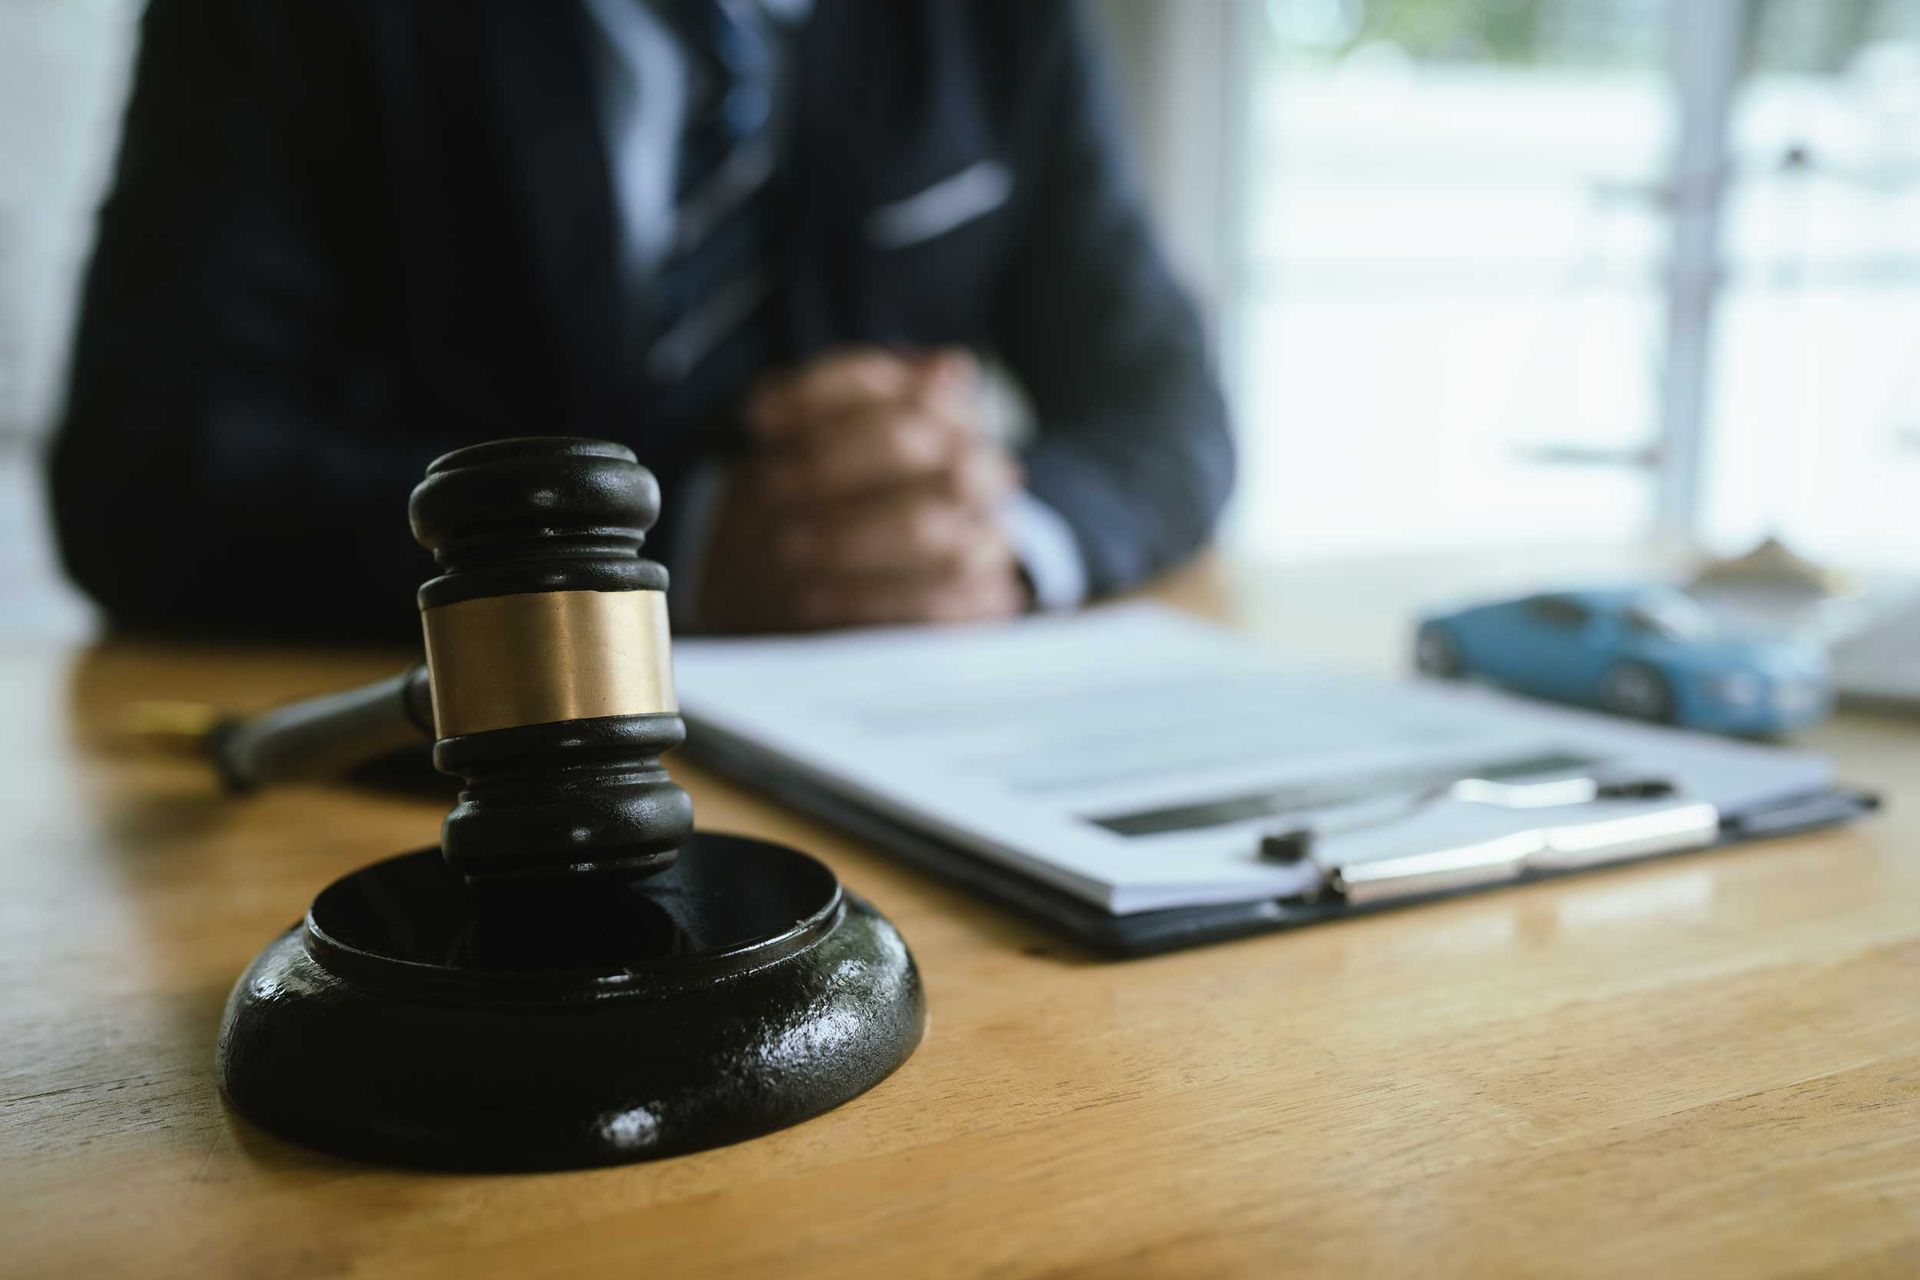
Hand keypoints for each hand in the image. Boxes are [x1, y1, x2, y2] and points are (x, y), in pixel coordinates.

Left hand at [695, 346, 1026, 631]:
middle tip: (774, 486)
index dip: (822, 395)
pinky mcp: (982, 600)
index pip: (892, 383)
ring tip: (789, 547)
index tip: (760, 420)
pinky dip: (864, 600)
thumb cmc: (830, 498)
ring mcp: (986, 534)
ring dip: (847, 538)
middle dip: (835, 462)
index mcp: (947, 410)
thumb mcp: (812, 442)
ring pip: (928, 531)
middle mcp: (977, 465)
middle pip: (917, 447)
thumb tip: (925, 368)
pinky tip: (813, 599)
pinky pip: (933, 604)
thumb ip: (830, 400)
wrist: (851, 583)